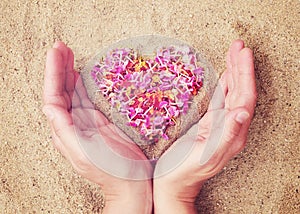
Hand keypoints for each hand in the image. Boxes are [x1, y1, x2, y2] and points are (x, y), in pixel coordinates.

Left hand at [42, 42, 151, 212]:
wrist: (132, 182)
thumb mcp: (83, 153)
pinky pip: (89, 97)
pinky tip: (84, 74)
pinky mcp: (102, 120)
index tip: (56, 53)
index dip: (53, 73)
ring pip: (74, 91)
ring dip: (70, 72)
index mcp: (66, 130)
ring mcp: (88, 121)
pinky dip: (85, 83)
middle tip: (62, 47)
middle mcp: (74, 123)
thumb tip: (48, 107)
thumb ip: (64, 131)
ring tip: (69, 54)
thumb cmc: (110, 171)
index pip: (54, 96)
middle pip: (62, 90)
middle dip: (60, 67)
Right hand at [153, 40, 256, 212]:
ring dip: (233, 72)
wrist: (174, 183)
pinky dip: (223, 84)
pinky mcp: (209, 124)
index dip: (245, 74)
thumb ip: (226, 135)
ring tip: (233, 53)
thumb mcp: (206, 155)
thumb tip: (243, 112)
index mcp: (233, 133)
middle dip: (240, 67)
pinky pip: (220, 100)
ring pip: (231, 93)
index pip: (245, 97)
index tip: (242, 54)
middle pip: (240, 91)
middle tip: (238, 46)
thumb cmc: (186, 172)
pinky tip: (224, 75)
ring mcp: (220, 125)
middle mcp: (230, 127)